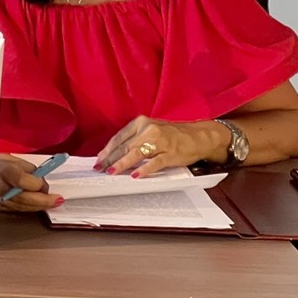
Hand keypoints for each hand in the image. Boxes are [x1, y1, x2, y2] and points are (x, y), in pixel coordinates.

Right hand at [0, 154, 63, 211]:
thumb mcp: (11, 158)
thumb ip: (28, 169)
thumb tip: (41, 180)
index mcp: (2, 170)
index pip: (21, 180)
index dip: (36, 183)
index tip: (44, 183)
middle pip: (23, 198)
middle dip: (43, 200)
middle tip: (57, 200)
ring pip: (22, 206)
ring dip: (39, 206)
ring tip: (53, 203)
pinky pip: (17, 209)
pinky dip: (30, 207)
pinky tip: (39, 205)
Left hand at [95, 116, 228, 176]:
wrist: (198, 136)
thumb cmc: (172, 134)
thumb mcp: (150, 130)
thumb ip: (133, 138)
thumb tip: (112, 153)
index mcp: (141, 122)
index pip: (119, 137)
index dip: (107, 150)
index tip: (98, 159)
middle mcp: (149, 130)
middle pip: (125, 146)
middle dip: (110, 159)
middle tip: (100, 168)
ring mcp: (160, 142)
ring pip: (136, 154)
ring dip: (121, 164)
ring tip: (112, 172)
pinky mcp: (170, 153)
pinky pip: (154, 163)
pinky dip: (144, 169)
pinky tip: (135, 175)